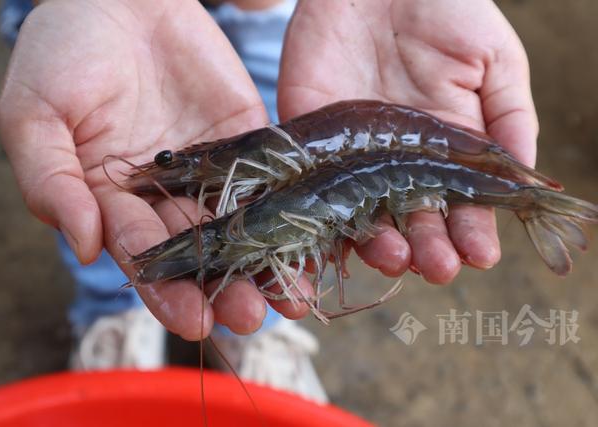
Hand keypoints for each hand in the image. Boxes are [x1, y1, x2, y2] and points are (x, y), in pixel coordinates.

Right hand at [0, 0, 306, 339]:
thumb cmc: (63, 55)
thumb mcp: (34, 115)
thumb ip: (52, 182)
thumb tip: (85, 247)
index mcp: (112, 203)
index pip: (140, 256)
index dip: (164, 289)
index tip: (192, 319)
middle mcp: (164, 198)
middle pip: (197, 254)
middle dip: (222, 290)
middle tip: (249, 318)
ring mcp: (210, 173)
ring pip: (240, 229)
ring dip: (264, 265)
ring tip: (290, 300)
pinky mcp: (246, 144)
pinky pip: (270, 182)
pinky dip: (291, 212)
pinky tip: (313, 241)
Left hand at [279, 0, 537, 283]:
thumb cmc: (445, 10)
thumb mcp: (493, 58)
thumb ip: (509, 116)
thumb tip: (524, 178)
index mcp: (448, 148)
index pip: (462, 205)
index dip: (472, 232)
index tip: (480, 254)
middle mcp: (400, 162)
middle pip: (414, 220)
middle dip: (428, 249)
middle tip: (438, 266)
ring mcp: (354, 155)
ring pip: (364, 216)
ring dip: (380, 244)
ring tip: (396, 257)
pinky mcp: (312, 138)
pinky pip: (313, 185)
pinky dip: (320, 216)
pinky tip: (334, 240)